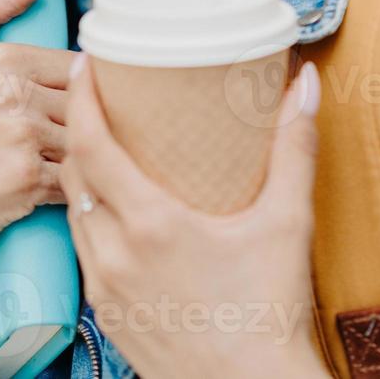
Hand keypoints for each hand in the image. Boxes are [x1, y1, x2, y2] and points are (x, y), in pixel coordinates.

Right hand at [0, 0, 73, 274]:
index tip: (55, 118)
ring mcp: (21, 135)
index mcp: (0, 59)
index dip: (73, 96)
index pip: (75, 68)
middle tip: (59, 152)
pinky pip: (79, 177)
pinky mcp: (29, 179)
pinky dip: (76, 189)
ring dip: (82, 159)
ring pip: (86, 140)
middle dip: (80, 129)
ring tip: (57, 174)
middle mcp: (12, 91)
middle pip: (84, 104)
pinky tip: (57, 194)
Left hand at [59, 55, 330, 378]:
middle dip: (79, 129)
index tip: (86, 63)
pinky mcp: (107, 315)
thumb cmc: (269, 313)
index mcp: (151, 225)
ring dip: (82, 176)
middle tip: (100, 98)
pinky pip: (85, 252)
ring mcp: (105, 289)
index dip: (83, 98)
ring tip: (106, 147)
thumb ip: (294, 149)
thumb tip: (306, 87)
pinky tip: (119, 212)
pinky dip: (92, 219)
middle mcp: (115, 255)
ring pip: (74, 214)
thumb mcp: (287, 222)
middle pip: (73, 174)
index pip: (91, 145)